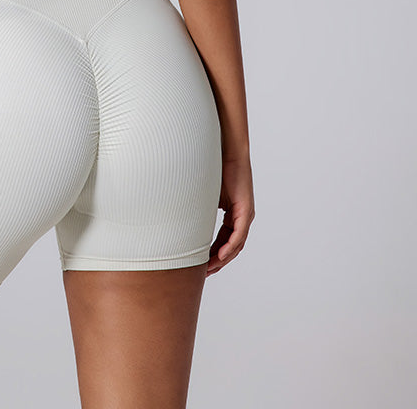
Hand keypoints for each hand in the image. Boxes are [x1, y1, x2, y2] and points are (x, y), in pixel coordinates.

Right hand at [206, 153, 254, 276]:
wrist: (228, 150)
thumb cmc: (214, 167)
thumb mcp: (203, 193)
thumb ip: (197, 206)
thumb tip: (178, 214)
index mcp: (233, 214)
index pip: (223, 240)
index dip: (212, 254)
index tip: (200, 264)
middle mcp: (242, 217)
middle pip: (230, 247)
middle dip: (217, 262)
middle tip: (203, 274)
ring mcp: (245, 215)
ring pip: (235, 245)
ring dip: (222, 259)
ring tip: (209, 269)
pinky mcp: (245, 211)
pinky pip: (238, 235)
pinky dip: (229, 247)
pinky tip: (219, 256)